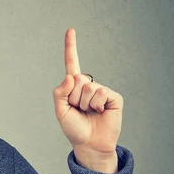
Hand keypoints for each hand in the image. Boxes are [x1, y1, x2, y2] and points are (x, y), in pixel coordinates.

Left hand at [52, 28, 122, 172]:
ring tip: (89, 113)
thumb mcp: (60, 111)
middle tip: (79, 110)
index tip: (71, 29)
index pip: (72, 63)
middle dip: (73, 98)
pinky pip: (101, 93)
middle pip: (76, 80)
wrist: (90, 144)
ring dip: (85, 104)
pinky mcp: (113, 97)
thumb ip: (60, 92)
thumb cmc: (74, 128)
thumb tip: (72, 76)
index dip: (71, 46)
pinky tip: (100, 112)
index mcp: (74, 86)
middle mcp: (88, 85)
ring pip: (88, 88)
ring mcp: (101, 90)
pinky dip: (97, 105)